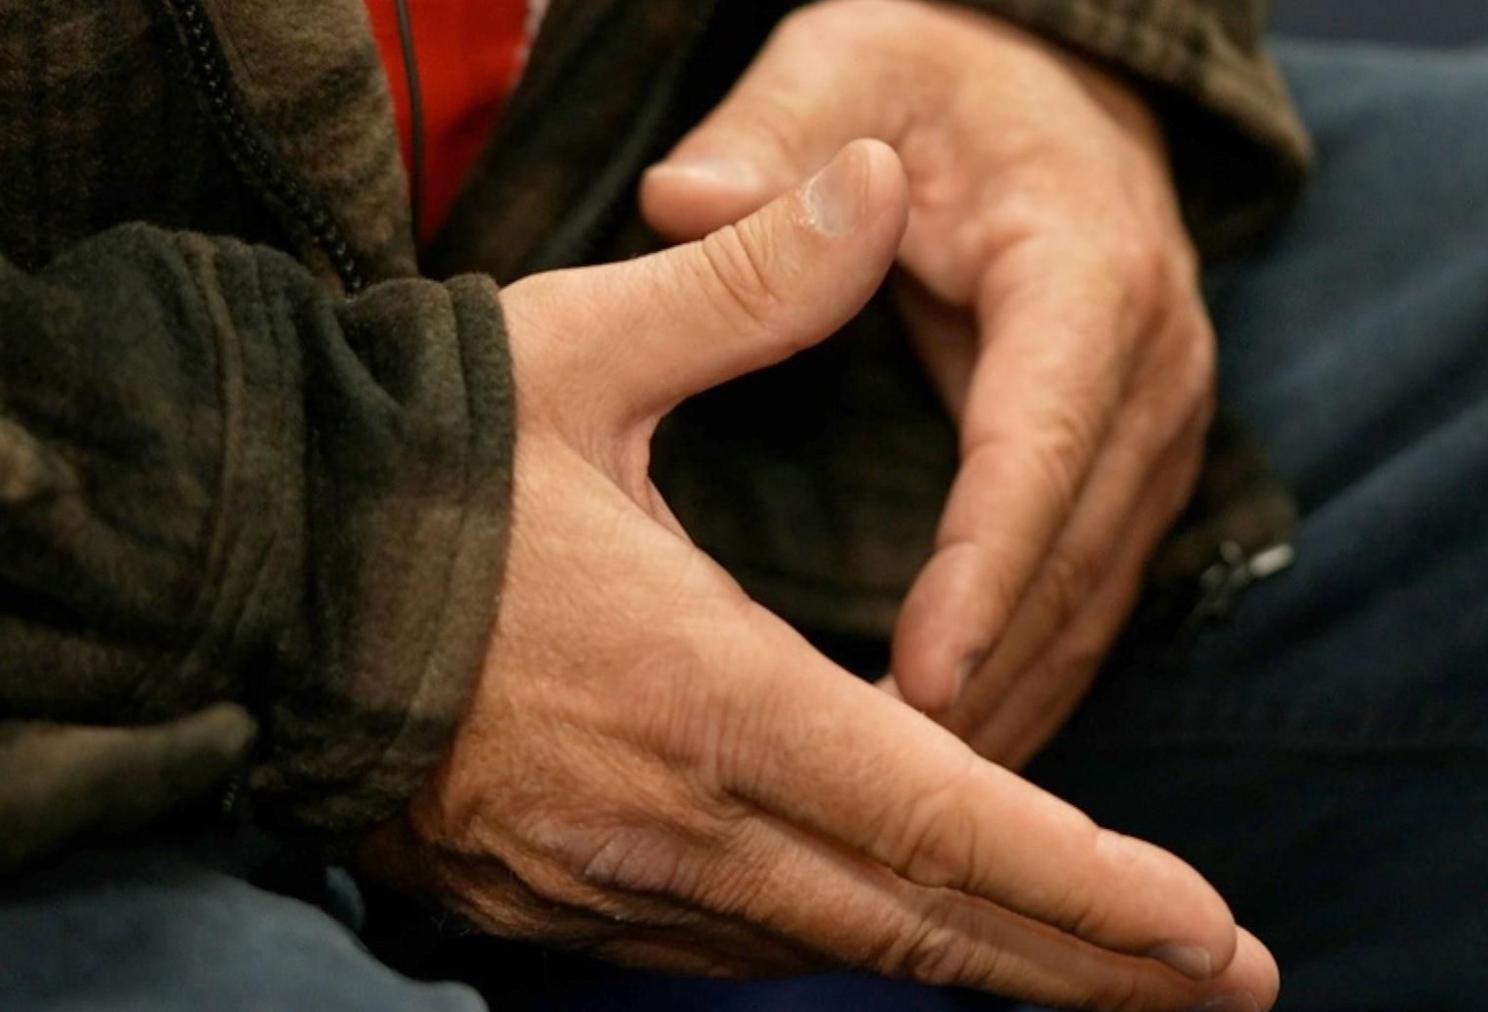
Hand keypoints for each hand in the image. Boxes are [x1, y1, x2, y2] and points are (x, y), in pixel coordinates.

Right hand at [363, 142, 1275, 1009]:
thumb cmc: (404, 466)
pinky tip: (920, 936)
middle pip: (914, 926)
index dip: (1082, 884)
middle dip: (1082, 968)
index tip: (1205, 933)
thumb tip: (876, 178)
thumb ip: (752, 284)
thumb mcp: (580, 350)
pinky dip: (852, 943)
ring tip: (1109, 982)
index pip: (935, 814)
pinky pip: (736, 949)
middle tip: (1220, 994)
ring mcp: (603, 887)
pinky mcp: (553, 905)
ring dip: (981, 970)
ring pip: (831, 955)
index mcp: (698, 691)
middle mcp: (666, 825)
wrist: (229, 573)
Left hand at [641, 0, 1214, 767]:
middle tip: (879, 807)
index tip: (919, 683)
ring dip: (1012, 716)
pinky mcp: (1127, 479)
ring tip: (915, 835)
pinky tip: (949, 768)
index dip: (986, 568)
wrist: (1055, 105)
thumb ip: (775, 127)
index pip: (1044, 441)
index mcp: (1087, 275)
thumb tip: (690, 197)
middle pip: (1077, 557)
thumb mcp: (849, 61)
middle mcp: (1148, 372)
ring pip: (1092, 605)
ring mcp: (1152, 435)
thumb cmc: (934, 86)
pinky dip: (1023, 688)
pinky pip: (1083, 605)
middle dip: (994, 683)